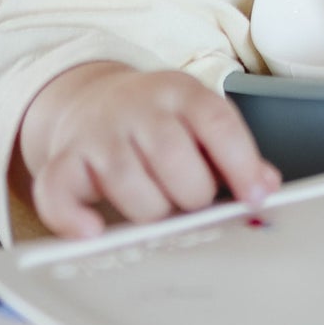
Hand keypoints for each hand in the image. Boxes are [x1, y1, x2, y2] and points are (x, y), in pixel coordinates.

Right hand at [16, 62, 280, 239]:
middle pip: (171, 156)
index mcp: (181, 92)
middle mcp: (137, 106)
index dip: (240, 164)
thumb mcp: (200, 122)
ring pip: (126, 180)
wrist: (93, 100)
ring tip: (159, 208)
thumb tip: (266, 186)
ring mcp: (97, 132)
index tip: (255, 197)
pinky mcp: (62, 159)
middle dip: (192, 193)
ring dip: (150, 209)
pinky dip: (73, 218)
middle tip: (195, 201)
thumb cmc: (160, 122)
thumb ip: (233, 153)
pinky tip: (94, 232)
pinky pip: (58, 193)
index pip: (216, 123)